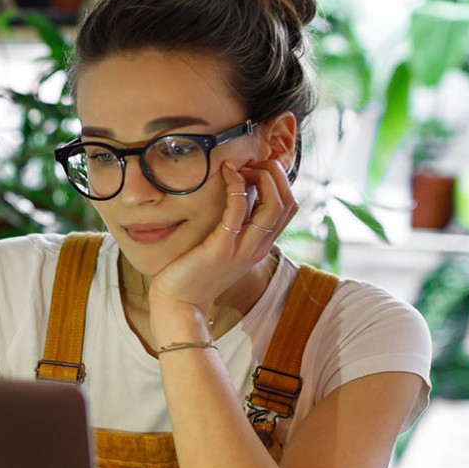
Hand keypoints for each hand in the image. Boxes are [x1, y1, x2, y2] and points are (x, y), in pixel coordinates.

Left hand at [146, 159, 297, 335]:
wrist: (180, 304)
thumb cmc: (195, 272)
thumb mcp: (223, 246)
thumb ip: (234, 225)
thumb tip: (236, 193)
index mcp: (261, 246)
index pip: (288, 207)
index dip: (279, 181)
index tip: (255, 168)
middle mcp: (258, 248)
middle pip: (288, 203)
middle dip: (275, 174)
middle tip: (251, 163)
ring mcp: (243, 249)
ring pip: (274, 206)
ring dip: (262, 177)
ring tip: (241, 166)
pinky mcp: (222, 247)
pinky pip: (239, 210)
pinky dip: (237, 187)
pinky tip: (226, 174)